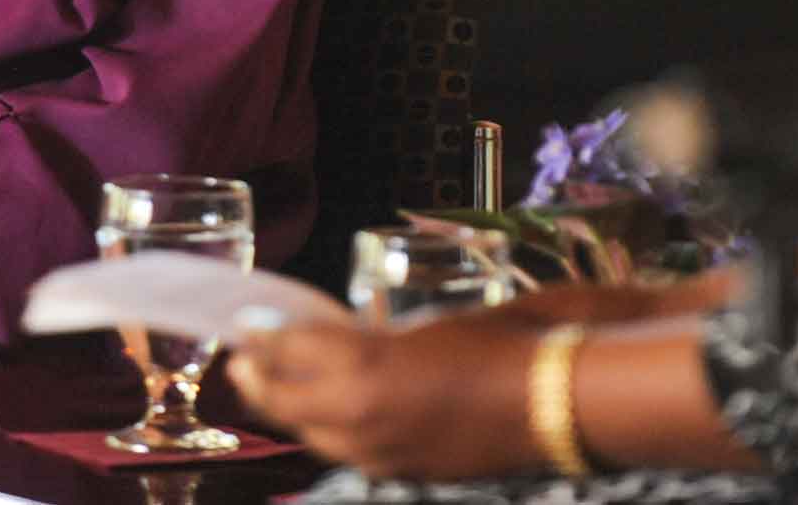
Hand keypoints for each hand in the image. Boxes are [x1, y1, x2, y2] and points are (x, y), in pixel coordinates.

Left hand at [228, 310, 544, 479]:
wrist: (555, 400)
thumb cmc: (498, 343)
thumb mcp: (425, 327)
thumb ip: (371, 341)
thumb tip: (337, 342)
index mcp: (364, 365)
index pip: (289, 349)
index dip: (263, 336)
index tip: (245, 325)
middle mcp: (361, 415)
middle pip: (285, 401)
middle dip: (260, 380)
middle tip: (242, 361)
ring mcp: (382, 452)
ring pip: (314, 434)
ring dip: (291, 411)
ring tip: (276, 390)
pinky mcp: (405, 473)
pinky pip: (351, 454)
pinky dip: (332, 434)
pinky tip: (333, 418)